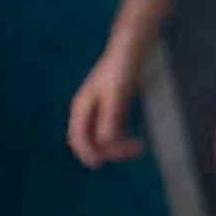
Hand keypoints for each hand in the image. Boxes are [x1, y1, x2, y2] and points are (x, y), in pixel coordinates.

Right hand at [66, 51, 142, 167]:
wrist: (129, 51)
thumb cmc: (120, 70)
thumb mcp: (116, 95)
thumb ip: (110, 117)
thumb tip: (104, 141)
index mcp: (81, 107)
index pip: (76, 137)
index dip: (85, 153)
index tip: (98, 164)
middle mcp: (87, 112)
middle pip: (90, 142)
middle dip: (108, 150)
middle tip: (131, 151)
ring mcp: (99, 113)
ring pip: (103, 140)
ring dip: (117, 148)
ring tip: (138, 148)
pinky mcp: (111, 111)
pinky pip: (113, 134)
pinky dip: (122, 141)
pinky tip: (136, 143)